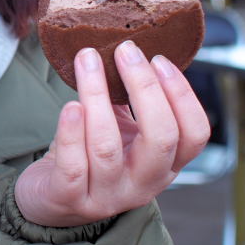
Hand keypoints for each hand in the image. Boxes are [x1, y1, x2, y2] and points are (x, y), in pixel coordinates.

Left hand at [14, 41, 210, 226]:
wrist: (50, 196)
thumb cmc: (88, 155)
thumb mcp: (120, 130)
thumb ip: (127, 98)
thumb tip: (127, 46)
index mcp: (163, 164)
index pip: (194, 135)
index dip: (182, 95)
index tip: (159, 58)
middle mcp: (142, 183)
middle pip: (160, 138)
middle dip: (144, 87)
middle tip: (124, 49)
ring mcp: (107, 194)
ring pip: (107, 147)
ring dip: (97, 95)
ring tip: (86, 60)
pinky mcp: (69, 198)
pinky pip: (73, 167)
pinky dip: (71, 133)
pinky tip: (70, 105)